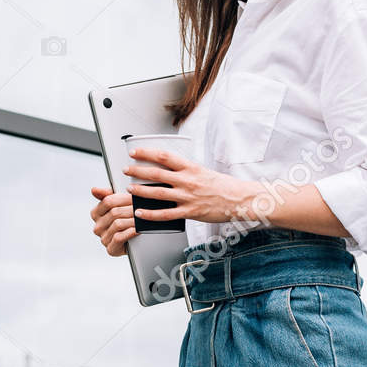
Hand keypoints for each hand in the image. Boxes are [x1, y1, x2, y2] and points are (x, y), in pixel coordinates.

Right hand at [90, 183, 136, 255]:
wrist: (135, 241)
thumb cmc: (127, 220)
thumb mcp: (119, 205)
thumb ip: (109, 195)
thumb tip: (94, 189)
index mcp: (96, 214)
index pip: (108, 201)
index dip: (123, 198)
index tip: (134, 196)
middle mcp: (97, 227)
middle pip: (114, 212)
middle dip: (130, 209)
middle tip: (142, 206)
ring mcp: (103, 238)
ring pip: (118, 224)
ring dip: (132, 220)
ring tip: (142, 217)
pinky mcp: (111, 249)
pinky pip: (119, 237)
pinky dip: (131, 232)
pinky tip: (138, 229)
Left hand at [121, 146, 257, 224]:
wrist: (239, 199)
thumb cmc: (223, 186)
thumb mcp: (203, 172)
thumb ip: (186, 171)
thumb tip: (170, 169)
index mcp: (190, 168)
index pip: (164, 156)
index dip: (146, 153)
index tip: (134, 152)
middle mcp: (187, 181)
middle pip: (156, 174)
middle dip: (138, 171)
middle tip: (126, 169)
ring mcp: (188, 197)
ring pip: (158, 193)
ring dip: (140, 191)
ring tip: (129, 189)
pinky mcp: (190, 212)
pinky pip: (166, 214)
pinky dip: (150, 214)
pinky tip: (140, 212)